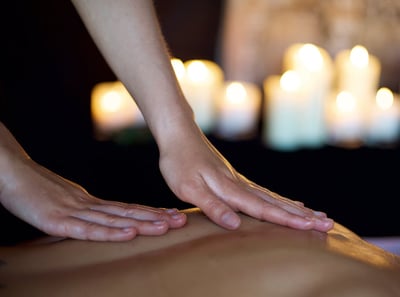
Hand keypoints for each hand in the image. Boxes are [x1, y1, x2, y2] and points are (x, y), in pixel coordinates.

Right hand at [0, 157, 186, 241]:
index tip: (173, 216)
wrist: (11, 173)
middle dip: (156, 218)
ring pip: (114, 220)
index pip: (127, 208)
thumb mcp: (66, 201)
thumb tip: (104, 217)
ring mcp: (74, 212)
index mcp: (91, 202)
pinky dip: (110, 232)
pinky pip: (88, 229)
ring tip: (166, 227)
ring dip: (142, 223)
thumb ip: (85, 211)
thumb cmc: (37, 189)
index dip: (151, 213)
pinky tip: (128, 233)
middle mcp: (88, 205)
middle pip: (127, 212)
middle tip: (181, 220)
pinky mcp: (57, 221)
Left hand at [159, 129, 333, 232]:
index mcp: (231, 189)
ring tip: (317, 215)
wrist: (179, 133)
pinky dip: (280, 199)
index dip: (286, 220)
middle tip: (328, 224)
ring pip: (273, 196)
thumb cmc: (179, 161)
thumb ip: (212, 206)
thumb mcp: (188, 188)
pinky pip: (264, 191)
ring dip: (296, 208)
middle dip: (301, 215)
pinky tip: (289, 201)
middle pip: (276, 202)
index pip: (263, 209)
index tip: (311, 228)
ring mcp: (239, 179)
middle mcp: (240, 184)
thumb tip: (235, 224)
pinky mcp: (235, 177)